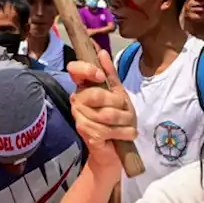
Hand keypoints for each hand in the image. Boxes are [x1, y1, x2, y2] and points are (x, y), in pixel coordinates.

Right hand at [67, 49, 136, 174]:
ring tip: (129, 124)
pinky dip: (125, 132)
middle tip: (126, 110)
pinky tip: (127, 134)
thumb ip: (110, 73)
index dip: (87, 70)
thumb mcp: (117, 93)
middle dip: (118, 103)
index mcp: (82, 87)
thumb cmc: (116, 119)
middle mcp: (77, 101)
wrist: (114, 150)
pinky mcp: (87, 135)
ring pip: (107, 114)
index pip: (74, 70)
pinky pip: (109, 130)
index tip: (100, 76)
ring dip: (125, 120)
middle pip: (96, 95)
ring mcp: (80, 118)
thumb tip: (101, 52)